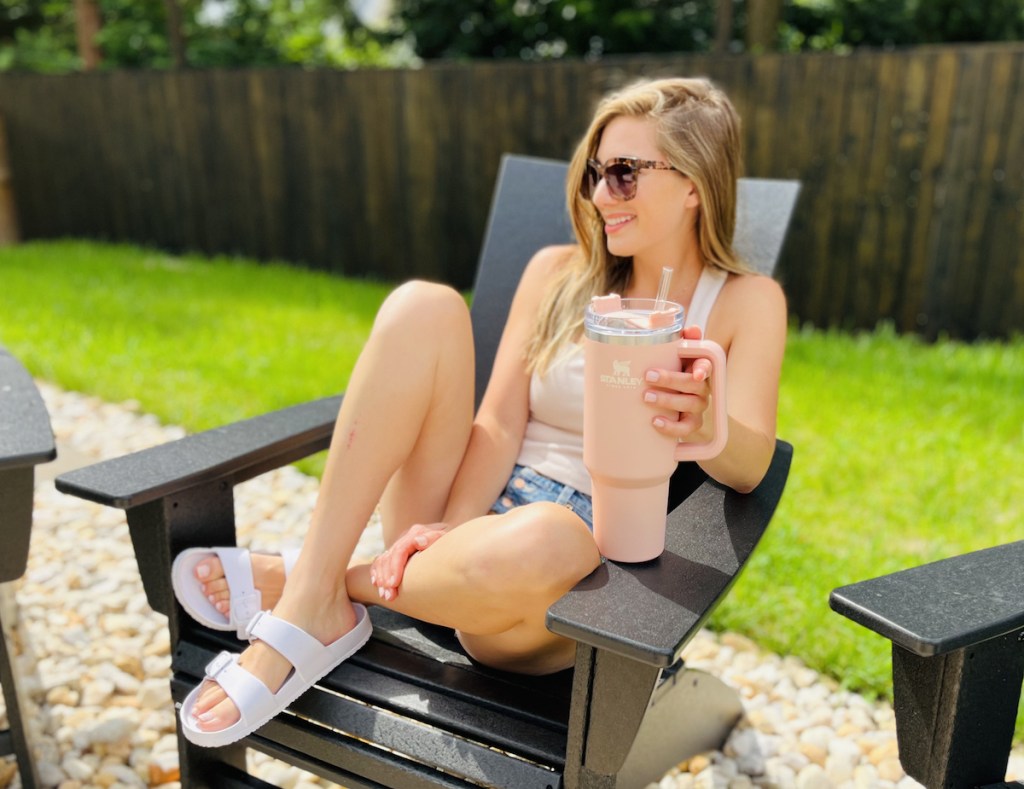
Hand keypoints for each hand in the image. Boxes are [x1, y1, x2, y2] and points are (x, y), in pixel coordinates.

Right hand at [370, 522, 447, 601]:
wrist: (452, 534)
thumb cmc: (452, 540)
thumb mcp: (447, 538)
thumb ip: (434, 538)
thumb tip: (418, 542)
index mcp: (417, 533)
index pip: (400, 550)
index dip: (395, 567)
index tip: (394, 584)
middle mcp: (406, 537)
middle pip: (390, 557)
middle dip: (386, 577)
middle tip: (389, 596)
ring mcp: (401, 543)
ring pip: (383, 559)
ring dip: (381, 578)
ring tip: (386, 595)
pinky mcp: (398, 551)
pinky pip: (382, 559)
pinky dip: (377, 571)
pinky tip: (377, 584)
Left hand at [643, 325, 713, 445]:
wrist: (660, 395)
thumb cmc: (667, 368)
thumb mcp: (669, 352)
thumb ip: (679, 338)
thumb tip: (691, 330)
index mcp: (698, 367)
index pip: (707, 365)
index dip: (703, 368)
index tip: (697, 372)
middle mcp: (702, 387)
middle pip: (695, 384)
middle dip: (672, 380)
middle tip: (649, 376)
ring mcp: (697, 406)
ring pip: (690, 405)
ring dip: (668, 401)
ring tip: (646, 397)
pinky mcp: (691, 423)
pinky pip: (686, 428)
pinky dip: (672, 427)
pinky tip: (656, 421)